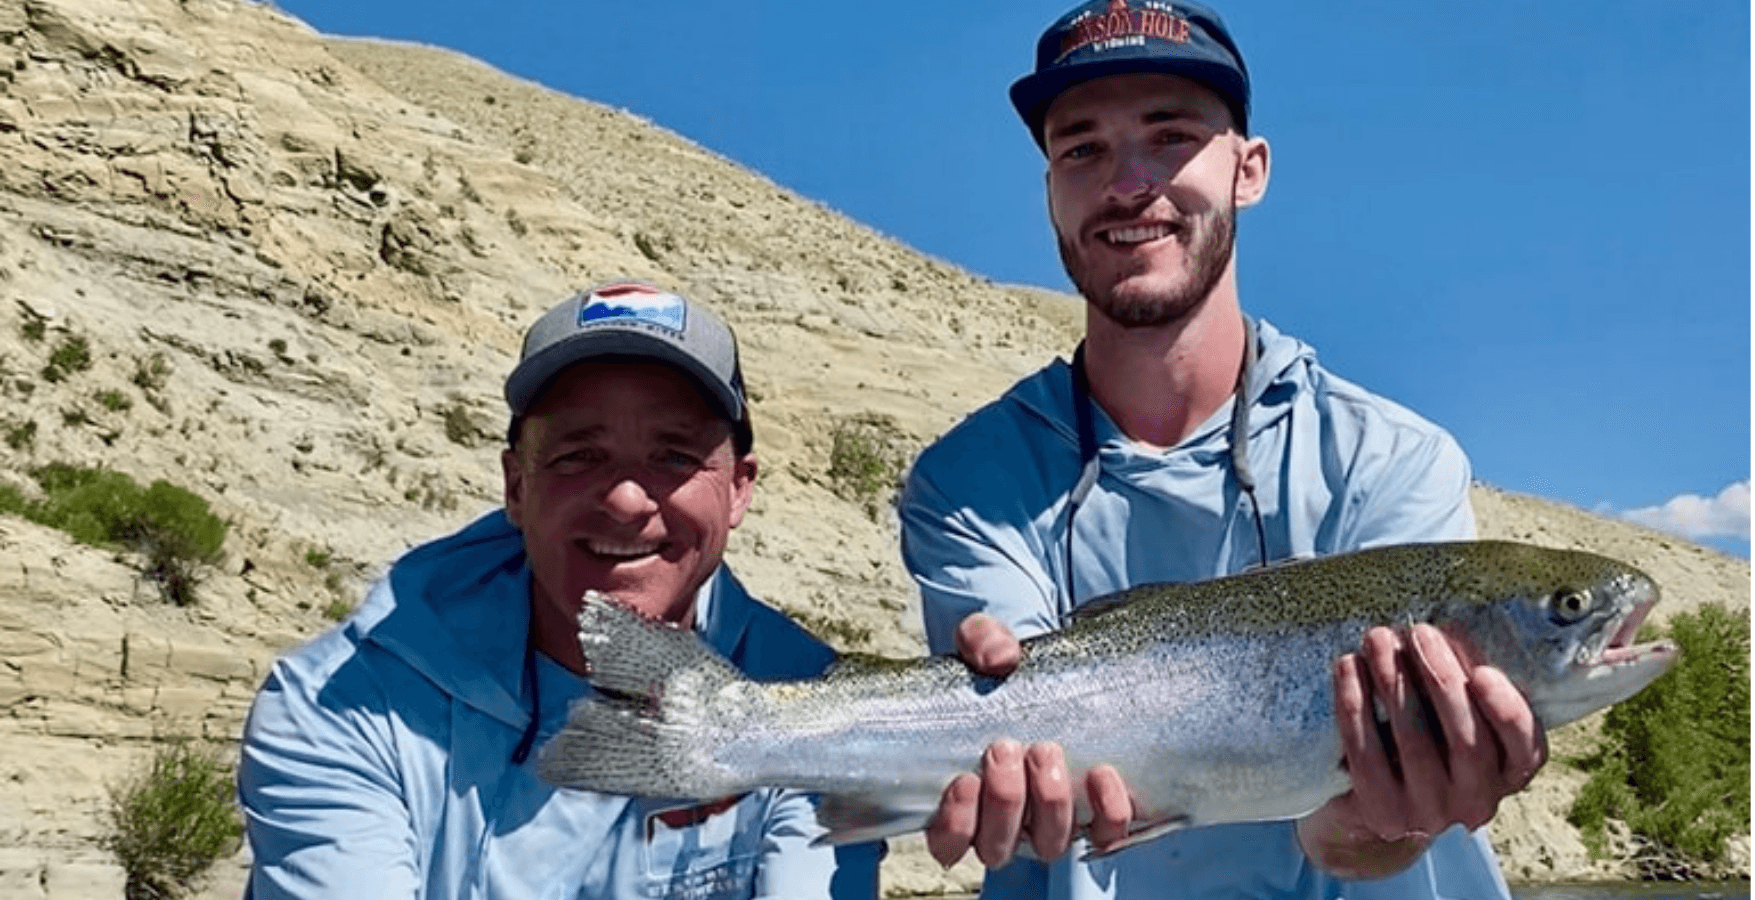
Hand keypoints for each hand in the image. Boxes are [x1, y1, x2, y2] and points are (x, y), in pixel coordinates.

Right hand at [924, 615, 1134, 867]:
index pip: (947, 843)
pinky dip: (1107, 811)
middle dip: (1003, 801)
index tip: (964, 779)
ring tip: (1047, 749)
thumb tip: (999, 657)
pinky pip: (1105, 834)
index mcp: (963, 799)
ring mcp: (1051, 823)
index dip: (954, 824)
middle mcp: (1005, 823)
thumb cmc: (1006, 674)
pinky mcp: (1096, 815)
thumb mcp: (984, 645)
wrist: (1056, 675)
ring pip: (1049, 844)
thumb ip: (981, 641)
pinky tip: (1102, 774)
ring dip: (1049, 803)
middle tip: (1006, 748)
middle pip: (997, 847)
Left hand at [1299, 624, 1546, 877]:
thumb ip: (1461, 683)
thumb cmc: (1422, 739)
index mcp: (1509, 771)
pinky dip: (1355, 704)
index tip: (1482, 672)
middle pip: (1466, 739)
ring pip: (1414, 741)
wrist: (1370, 809)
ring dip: (1393, 680)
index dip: (1506, 709)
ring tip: (1378, 637)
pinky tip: (1348, 667)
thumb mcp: (1452, 715)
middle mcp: (1478, 800)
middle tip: (1418, 631)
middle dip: (1441, 678)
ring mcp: (1431, 813)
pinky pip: (1366, 753)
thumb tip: (1447, 628)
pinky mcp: (1383, 813)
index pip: (1524, 743)